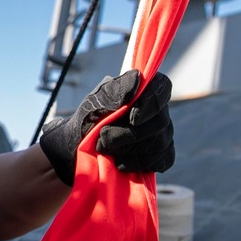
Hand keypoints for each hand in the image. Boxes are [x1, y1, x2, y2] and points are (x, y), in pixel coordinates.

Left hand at [39, 69, 174, 185]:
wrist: (77, 150)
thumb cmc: (86, 121)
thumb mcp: (94, 103)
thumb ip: (115, 90)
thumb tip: (138, 76)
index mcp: (142, 90)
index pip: (162, 87)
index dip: (151, 103)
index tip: (132, 118)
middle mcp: (157, 110)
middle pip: (160, 121)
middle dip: (128, 134)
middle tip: (103, 139)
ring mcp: (162, 133)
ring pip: (160, 142)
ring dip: (128, 150)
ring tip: (105, 149)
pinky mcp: (162, 155)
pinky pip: (162, 159)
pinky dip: (138, 163)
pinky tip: (119, 162)